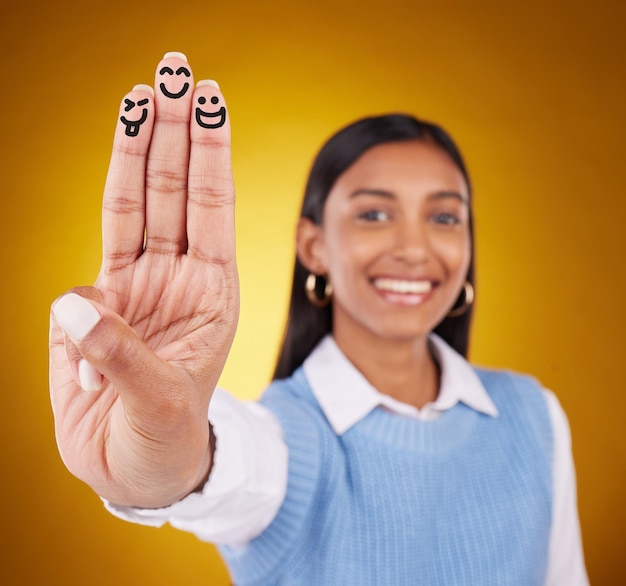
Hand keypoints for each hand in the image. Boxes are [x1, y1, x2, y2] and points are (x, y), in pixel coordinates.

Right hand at [49, 53, 237, 507]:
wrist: (137, 466)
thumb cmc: (164, 438)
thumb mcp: (158, 402)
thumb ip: (119, 354)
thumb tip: (72, 301)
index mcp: (213, 292)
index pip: (213, 206)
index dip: (210, 152)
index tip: (211, 100)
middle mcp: (178, 276)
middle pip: (176, 188)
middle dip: (177, 130)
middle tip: (175, 70)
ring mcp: (138, 284)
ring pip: (137, 203)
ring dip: (140, 148)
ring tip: (142, 93)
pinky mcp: (98, 302)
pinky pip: (94, 250)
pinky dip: (95, 224)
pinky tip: (105, 209)